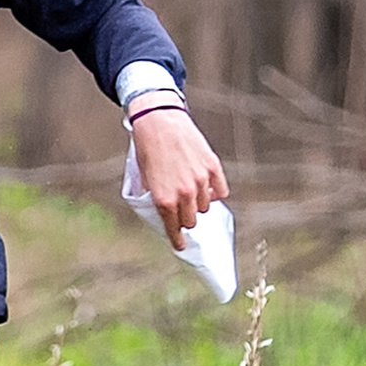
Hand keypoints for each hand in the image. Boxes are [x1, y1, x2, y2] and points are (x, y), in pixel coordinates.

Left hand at [131, 104, 226, 249]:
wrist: (158, 120)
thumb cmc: (147, 148)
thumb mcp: (145, 179)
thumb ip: (157, 198)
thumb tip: (168, 214)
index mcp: (164, 199)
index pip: (174, 230)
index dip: (177, 240)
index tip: (180, 246)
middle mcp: (184, 193)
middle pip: (192, 221)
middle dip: (185, 218)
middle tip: (181, 210)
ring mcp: (201, 180)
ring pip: (205, 207)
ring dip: (198, 203)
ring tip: (190, 190)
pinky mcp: (212, 167)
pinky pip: (220, 191)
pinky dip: (214, 191)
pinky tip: (206, 186)